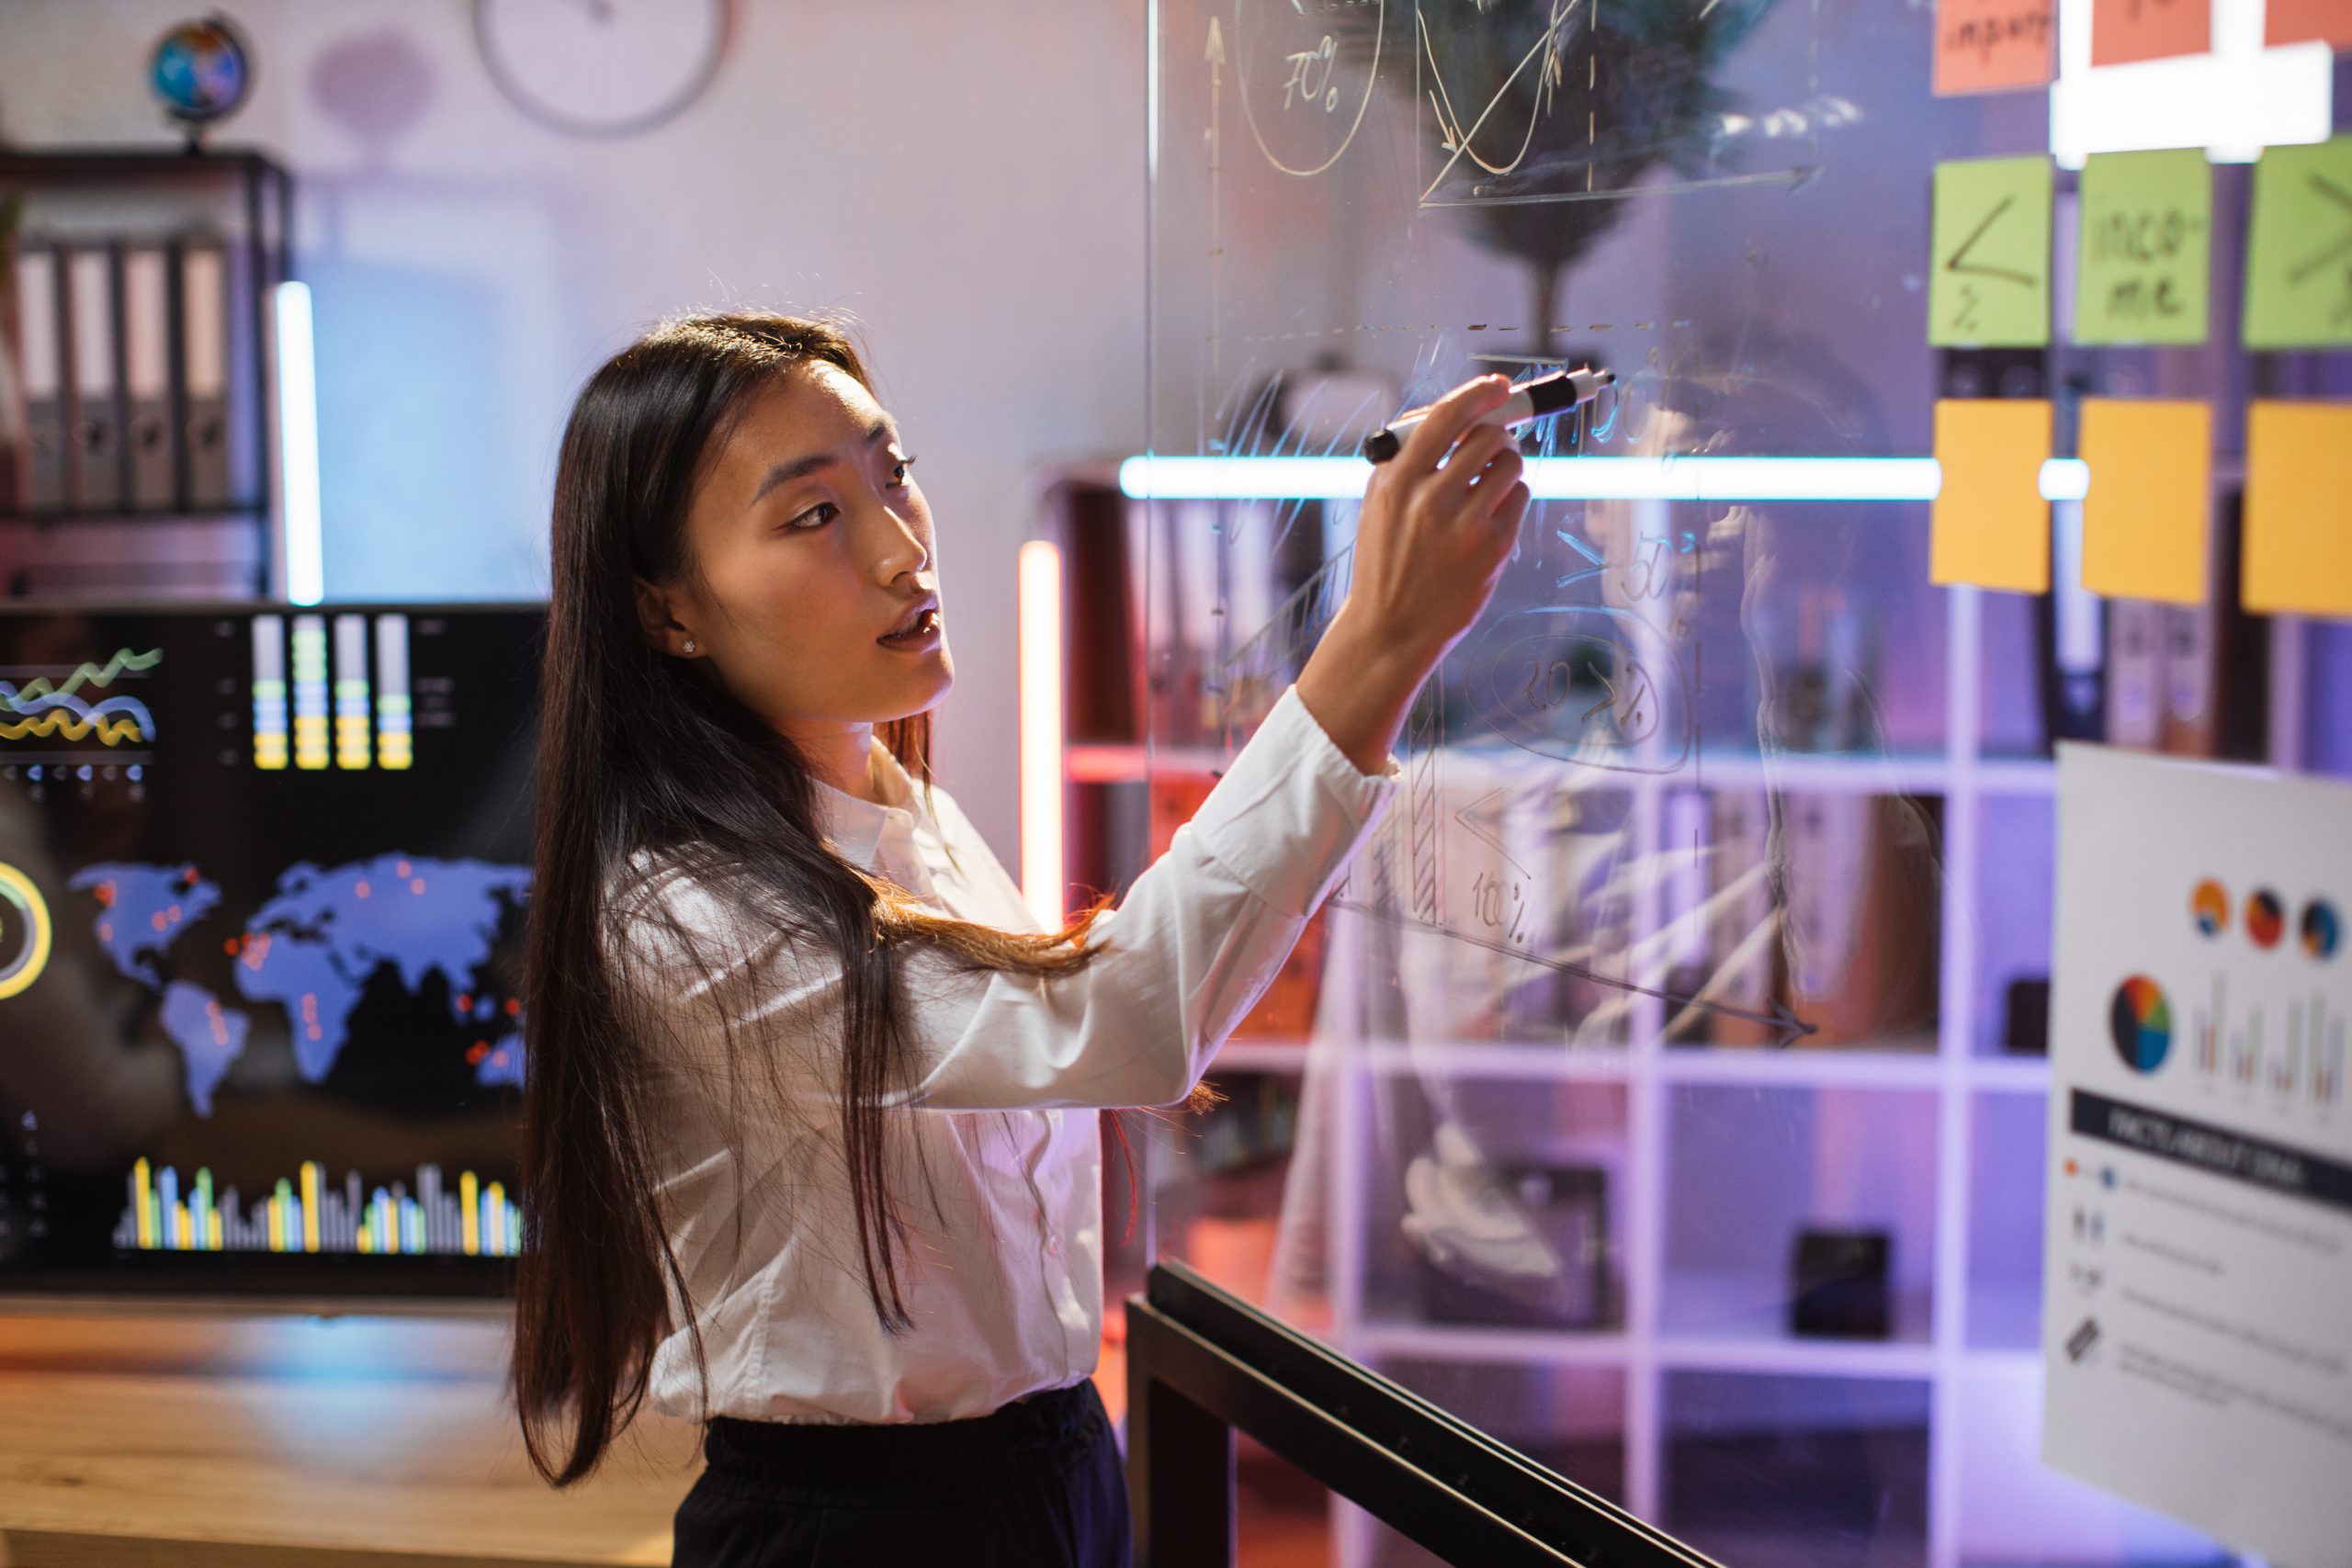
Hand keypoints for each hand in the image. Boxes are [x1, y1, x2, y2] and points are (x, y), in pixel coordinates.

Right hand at [1343, 373, 1530, 666]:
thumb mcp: (1380, 503)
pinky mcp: (1493, 547)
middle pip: (1488, 435)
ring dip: (1506, 465)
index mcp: (1395, 480)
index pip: (1446, 416)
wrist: (1390, 626)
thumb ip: (1411, 457)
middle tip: (1495, 443)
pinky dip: (1510, 498)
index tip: (1500, 385)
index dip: (1478, 393)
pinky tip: (1489, 519)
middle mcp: (1429, 499)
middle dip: (1499, 433)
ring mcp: (1464, 525)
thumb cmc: (1388, 558)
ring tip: (1488, 485)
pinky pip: (1519, 497)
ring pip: (1510, 464)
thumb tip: (1465, 411)